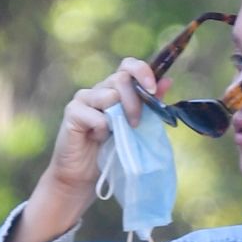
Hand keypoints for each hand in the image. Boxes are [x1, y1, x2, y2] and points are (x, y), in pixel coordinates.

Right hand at [46, 57, 162, 205]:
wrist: (84, 176)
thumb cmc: (111, 152)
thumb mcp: (136, 127)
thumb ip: (149, 105)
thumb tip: (168, 82)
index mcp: (115, 89)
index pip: (128, 65)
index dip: (142, 72)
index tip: (152, 89)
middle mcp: (99, 89)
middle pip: (121, 79)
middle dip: (134, 102)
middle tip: (135, 125)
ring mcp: (84, 98)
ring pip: (108, 95)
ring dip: (118, 119)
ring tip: (113, 135)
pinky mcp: (72, 113)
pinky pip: (95, 115)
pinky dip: (100, 130)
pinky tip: (96, 139)